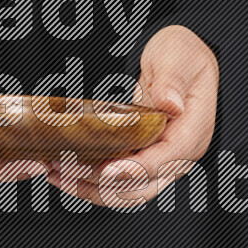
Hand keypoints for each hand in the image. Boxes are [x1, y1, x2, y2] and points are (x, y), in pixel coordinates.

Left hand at [48, 25, 218, 207]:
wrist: (181, 58)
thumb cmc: (182, 56)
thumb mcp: (177, 58)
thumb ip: (172, 81)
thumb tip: (171, 105)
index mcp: (190, 133)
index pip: (164, 162)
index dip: (134, 170)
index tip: (106, 170)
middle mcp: (177, 155)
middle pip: (140, 187)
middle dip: (101, 184)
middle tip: (67, 168)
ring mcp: (159, 160)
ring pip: (125, 191)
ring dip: (90, 187)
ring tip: (57, 173)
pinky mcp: (141, 158)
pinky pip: (117, 180)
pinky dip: (91, 181)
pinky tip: (65, 172)